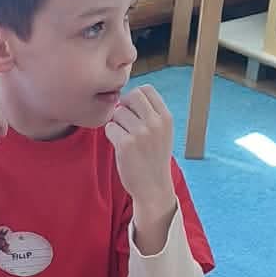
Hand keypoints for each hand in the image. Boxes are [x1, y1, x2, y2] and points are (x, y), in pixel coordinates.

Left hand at [105, 85, 175, 214]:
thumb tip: (128, 95)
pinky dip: (111, 135)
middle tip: (124, 121)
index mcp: (166, 118)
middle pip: (131, 95)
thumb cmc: (154, 158)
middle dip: (124, 105)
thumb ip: (151, 113)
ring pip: (118, 112)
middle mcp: (155, 123)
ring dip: (117, 123)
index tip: (133, 111)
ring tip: (124, 137)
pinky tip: (120, 146)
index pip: (146, 89)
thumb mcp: (162, 133)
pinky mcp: (126, 144)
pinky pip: (110, 127)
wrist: (153, 187)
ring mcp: (141, 133)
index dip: (135, 97)